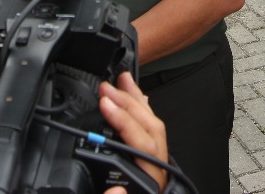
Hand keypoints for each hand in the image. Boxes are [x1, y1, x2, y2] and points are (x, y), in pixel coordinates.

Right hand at [101, 72, 168, 192]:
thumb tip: (114, 191)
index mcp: (154, 181)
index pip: (144, 146)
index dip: (124, 122)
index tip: (105, 105)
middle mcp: (160, 171)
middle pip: (151, 127)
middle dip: (128, 103)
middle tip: (106, 88)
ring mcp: (158, 166)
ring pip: (152, 125)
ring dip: (135, 101)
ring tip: (122, 81)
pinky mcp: (152, 164)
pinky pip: (150, 131)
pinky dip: (140, 112)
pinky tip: (135, 99)